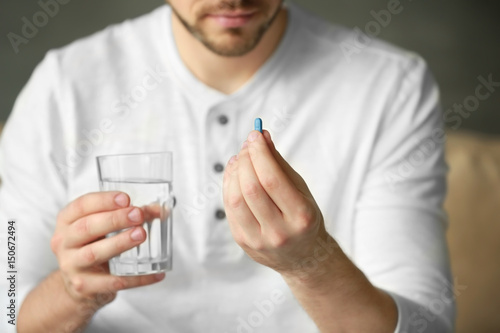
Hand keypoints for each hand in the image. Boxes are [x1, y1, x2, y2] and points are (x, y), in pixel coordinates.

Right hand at [50, 192, 164, 310]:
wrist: (77, 286)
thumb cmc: (93, 247)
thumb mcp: (103, 228)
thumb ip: (130, 216)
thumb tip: (158, 210)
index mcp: (67, 221)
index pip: (81, 206)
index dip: (103, 201)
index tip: (126, 198)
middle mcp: (64, 242)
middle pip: (86, 227)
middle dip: (114, 219)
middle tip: (138, 215)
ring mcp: (71, 266)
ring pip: (94, 253)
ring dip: (119, 243)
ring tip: (141, 235)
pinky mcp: (84, 286)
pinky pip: (113, 282)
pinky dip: (136, 278)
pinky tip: (156, 273)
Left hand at [223, 130, 330, 275]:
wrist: (303, 258)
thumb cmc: (303, 218)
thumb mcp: (300, 190)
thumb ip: (279, 164)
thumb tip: (261, 136)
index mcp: (300, 216)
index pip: (272, 179)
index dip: (260, 154)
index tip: (255, 135)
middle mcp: (280, 232)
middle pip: (252, 188)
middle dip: (246, 160)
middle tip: (247, 145)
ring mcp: (259, 240)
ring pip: (236, 199)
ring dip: (234, 172)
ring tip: (240, 158)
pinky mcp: (244, 242)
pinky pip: (230, 209)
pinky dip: (228, 186)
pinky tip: (234, 173)